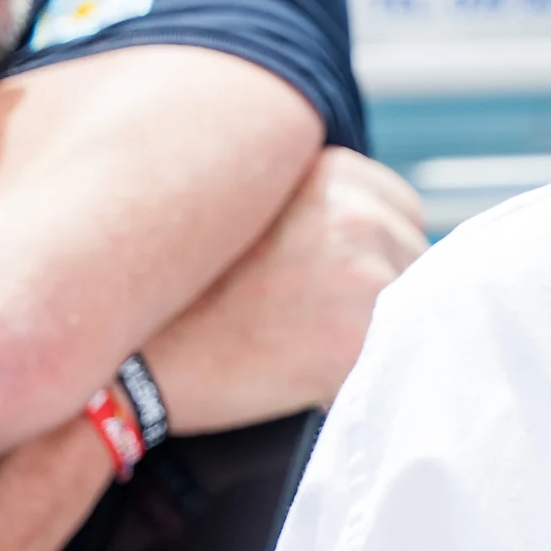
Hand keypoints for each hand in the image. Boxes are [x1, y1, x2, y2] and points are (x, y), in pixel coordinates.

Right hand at [143, 148, 426, 434]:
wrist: (135, 362)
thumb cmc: (177, 296)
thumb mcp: (245, 211)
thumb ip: (310, 206)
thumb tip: (366, 236)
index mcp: (331, 171)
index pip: (400, 211)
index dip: (372, 253)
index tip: (331, 280)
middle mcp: (358, 213)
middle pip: (412, 258)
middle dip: (379, 290)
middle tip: (311, 319)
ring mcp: (365, 274)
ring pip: (414, 310)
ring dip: (376, 332)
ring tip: (302, 347)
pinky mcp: (362, 339)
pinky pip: (395, 360)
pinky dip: (361, 376)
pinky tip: (307, 379)